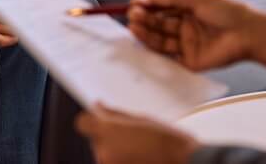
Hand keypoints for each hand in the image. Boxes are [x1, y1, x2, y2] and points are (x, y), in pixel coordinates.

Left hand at [76, 104, 198, 163]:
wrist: (182, 162)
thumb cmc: (165, 140)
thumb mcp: (139, 118)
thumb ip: (114, 113)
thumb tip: (99, 107)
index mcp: (108, 131)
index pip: (83, 122)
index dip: (92, 119)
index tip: (99, 117)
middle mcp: (104, 151)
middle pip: (95, 139)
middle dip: (108, 136)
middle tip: (130, 135)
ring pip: (104, 153)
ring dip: (115, 150)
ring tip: (138, 148)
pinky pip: (112, 163)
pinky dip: (121, 160)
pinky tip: (138, 157)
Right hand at [127, 0, 256, 71]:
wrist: (247, 33)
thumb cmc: (226, 11)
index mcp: (188, 10)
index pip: (162, 7)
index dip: (147, 6)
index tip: (133, 4)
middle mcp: (185, 26)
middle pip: (159, 23)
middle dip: (145, 18)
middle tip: (132, 15)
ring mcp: (187, 44)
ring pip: (161, 39)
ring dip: (146, 32)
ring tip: (133, 25)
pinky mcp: (189, 61)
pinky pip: (168, 57)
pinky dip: (154, 50)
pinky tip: (143, 41)